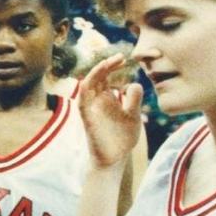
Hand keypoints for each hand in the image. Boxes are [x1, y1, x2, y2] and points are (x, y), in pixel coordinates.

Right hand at [79, 54, 142, 169]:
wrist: (115, 158)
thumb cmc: (122, 138)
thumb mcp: (133, 115)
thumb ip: (134, 99)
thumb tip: (133, 83)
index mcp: (107, 98)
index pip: (106, 76)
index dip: (113, 66)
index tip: (124, 59)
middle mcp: (97, 101)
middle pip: (96, 77)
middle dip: (106, 65)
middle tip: (120, 57)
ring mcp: (91, 109)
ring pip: (88, 85)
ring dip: (96, 73)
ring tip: (108, 63)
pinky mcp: (87, 118)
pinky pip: (82, 101)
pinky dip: (85, 90)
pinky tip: (92, 80)